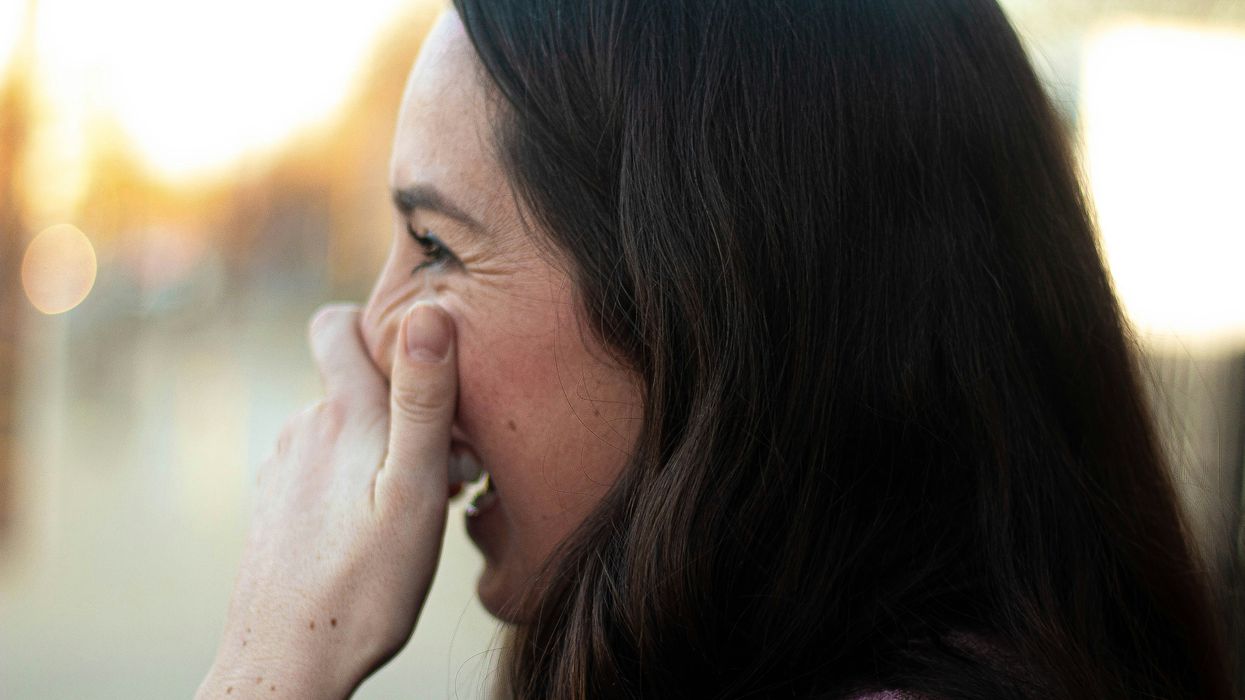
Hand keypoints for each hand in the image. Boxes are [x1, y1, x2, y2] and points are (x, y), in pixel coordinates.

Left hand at [196, 302, 457, 698]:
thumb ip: (422, 400)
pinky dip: (358, 484)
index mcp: (341, 414)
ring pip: (345, 433)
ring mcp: (285, 470)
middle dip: (404, 409)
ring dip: (384, 453)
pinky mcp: (278, 508)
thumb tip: (428, 312)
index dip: (375, 323)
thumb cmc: (364, 583)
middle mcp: (303, 430)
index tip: (420, 360)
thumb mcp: (412, 489)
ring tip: (418, 507)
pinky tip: (378, 532)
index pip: (336, 324)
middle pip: (356, 386)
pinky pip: (326, 472)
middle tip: (449, 468)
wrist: (288, 663)